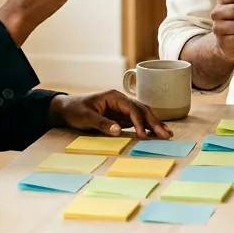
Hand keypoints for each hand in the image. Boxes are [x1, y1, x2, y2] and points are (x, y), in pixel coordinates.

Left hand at [49, 91, 171, 138]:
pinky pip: (137, 121)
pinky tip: (154, 134)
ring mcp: (122, 108)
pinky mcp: (121, 116)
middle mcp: (121, 100)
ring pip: (142, 115)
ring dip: (154, 124)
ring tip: (167, 134)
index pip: (132, 108)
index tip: (142, 135)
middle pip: (142, 110)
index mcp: (114, 97)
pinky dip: (146, 127)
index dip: (139, 122)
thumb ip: (102, 123)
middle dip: (154, 122)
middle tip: (166, 134)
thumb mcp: (86, 117)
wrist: (66, 109)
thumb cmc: (75, 110)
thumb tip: (118, 130)